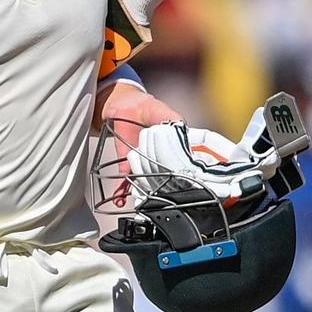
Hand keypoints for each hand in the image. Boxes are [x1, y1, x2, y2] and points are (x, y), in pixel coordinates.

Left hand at [97, 84, 181, 207]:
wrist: (123, 106)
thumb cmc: (148, 108)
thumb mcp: (165, 112)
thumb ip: (175, 121)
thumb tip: (183, 130)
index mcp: (174, 148)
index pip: (184, 166)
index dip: (188, 176)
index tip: (190, 186)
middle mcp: (160, 160)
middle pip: (165, 179)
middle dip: (167, 190)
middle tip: (168, 197)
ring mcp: (144, 164)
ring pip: (147, 183)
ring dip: (145, 195)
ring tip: (145, 204)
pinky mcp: (127, 165)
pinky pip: (125, 181)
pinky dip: (122, 191)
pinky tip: (120, 199)